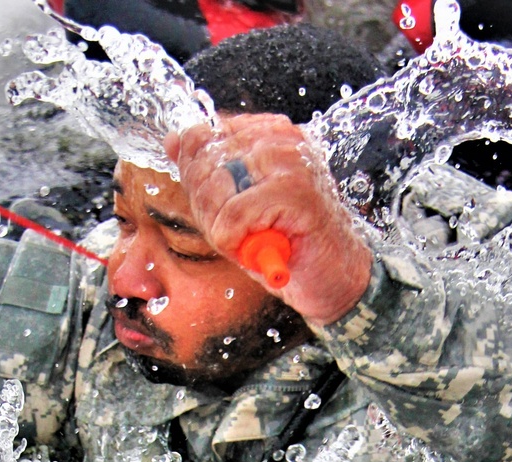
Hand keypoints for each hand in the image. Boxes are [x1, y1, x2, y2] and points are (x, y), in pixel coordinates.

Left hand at [164, 113, 372, 326]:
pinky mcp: (295, 189)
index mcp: (269, 132)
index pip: (202, 138)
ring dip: (223, 225)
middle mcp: (282, 137)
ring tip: (252, 238)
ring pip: (216, 187)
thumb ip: (208, 170)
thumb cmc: (290, 243)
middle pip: (205, 162)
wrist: (336, 278)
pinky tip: (259, 246)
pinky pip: (233, 215)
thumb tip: (175, 139)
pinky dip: (236, 240)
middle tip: (236, 231)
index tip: (221, 209)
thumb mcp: (238, 203)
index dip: (199, 181)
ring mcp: (291, 159)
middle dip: (208, 207)